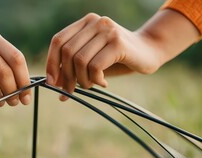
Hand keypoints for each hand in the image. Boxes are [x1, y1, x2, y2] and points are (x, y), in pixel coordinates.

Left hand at [46, 10, 198, 100]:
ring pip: (80, 60)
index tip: (52, 83)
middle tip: (70, 91)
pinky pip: (95, 66)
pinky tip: (103, 82)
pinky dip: (95, 79)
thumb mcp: (92, 61)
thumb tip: (52, 83)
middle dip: (66, 77)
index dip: (51, 62)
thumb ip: (72, 67)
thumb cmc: (117, 59)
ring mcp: (107, 30)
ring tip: (91, 85)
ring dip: (82, 80)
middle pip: (67, 52)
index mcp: (85, 22)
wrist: (150, 52)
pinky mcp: (118, 43)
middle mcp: (95, 22)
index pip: (58, 41)